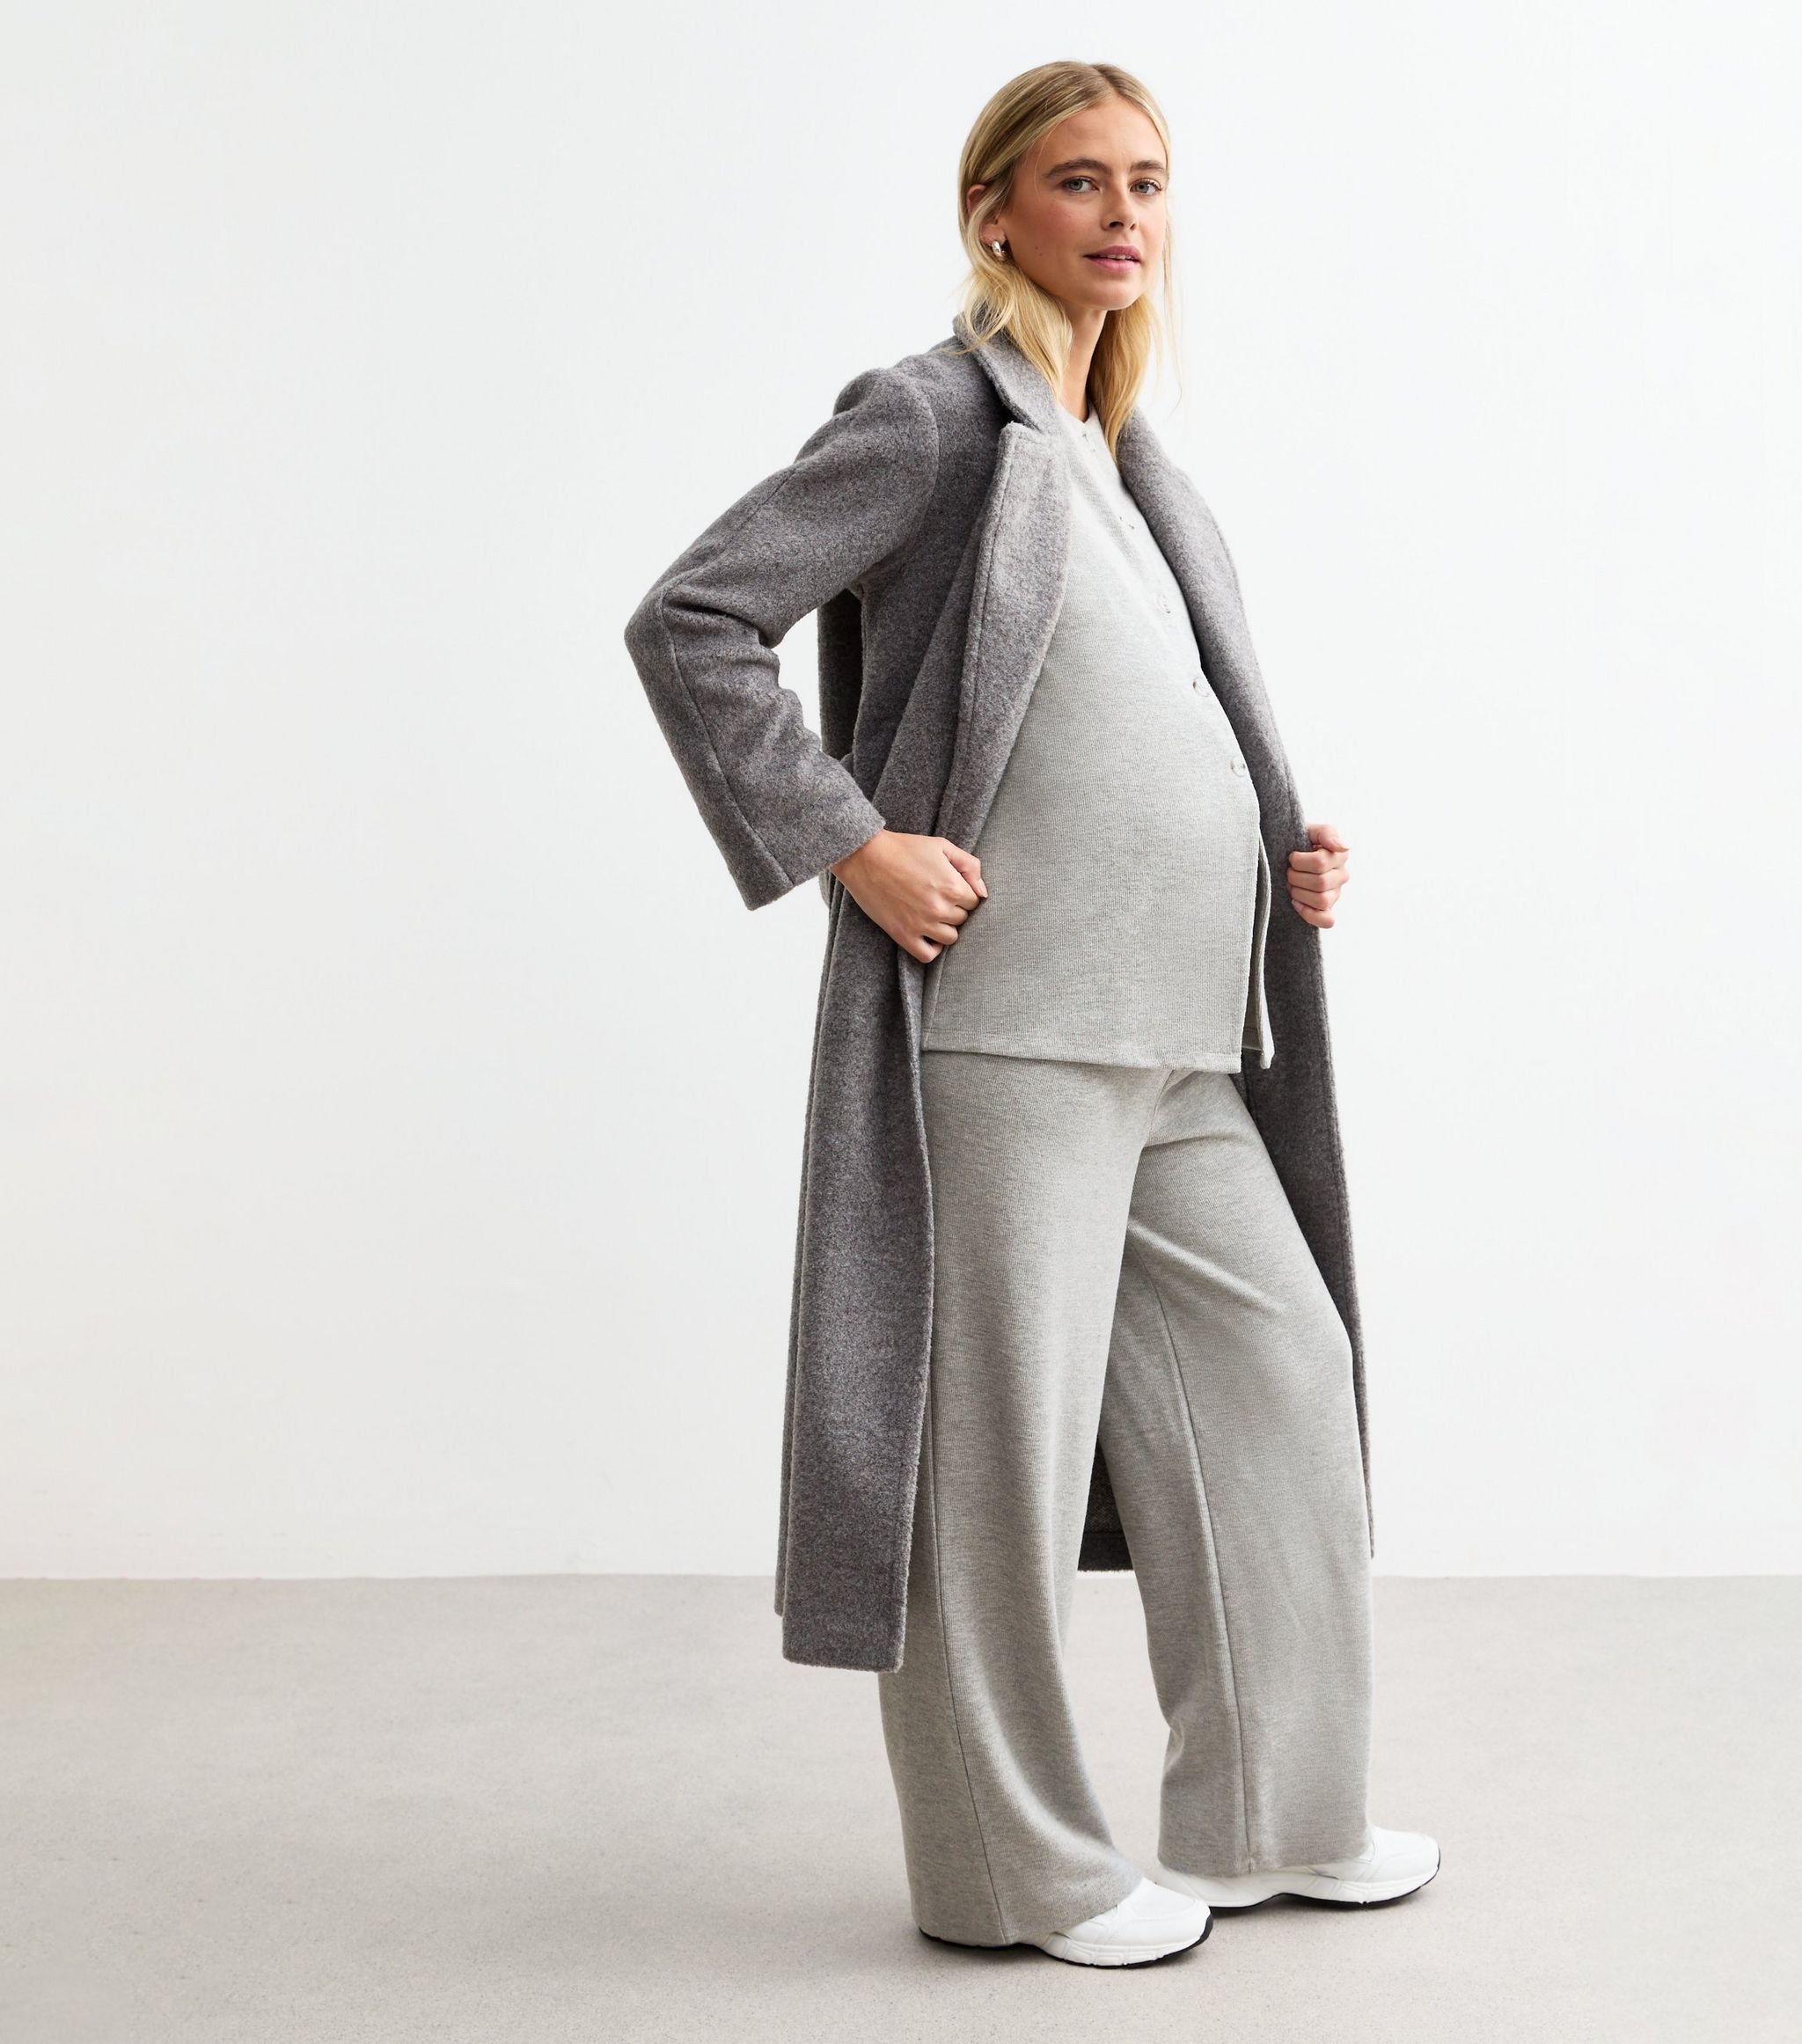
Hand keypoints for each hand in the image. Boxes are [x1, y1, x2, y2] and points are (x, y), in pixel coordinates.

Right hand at [831, 829, 986, 961]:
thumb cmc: (904, 848)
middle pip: (963, 919)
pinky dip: (932, 948)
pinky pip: (928, 955)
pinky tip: (926, 934)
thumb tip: (983, 892)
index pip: (975, 901)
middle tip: (936, 896)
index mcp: (952, 886)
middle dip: (954, 909)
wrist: (865, 857)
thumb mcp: (942, 846)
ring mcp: (921, 925)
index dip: (964, 893)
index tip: (949, 887)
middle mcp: (940, 909)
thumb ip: (970, 866)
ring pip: (950, 938)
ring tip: (931, 913)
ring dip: (945, 927)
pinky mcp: (903, 935)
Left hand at [1288, 823, 1349, 927]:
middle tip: (1289, 872)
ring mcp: (1335, 894)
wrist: (1284, 856)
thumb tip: (1344, 847)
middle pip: (1319, 883)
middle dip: (1296, 877)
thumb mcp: (1311, 830)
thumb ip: (1327, 833)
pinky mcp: (1327, 910)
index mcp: (1340, 855)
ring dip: (1299, 893)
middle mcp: (1342, 875)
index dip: (1299, 862)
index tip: (1292, 856)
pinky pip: (1327, 920)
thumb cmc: (1298, 842)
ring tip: (1292, 885)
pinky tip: (1296, 903)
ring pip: (1321, 901)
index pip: (1319, 864)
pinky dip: (1310, 914)